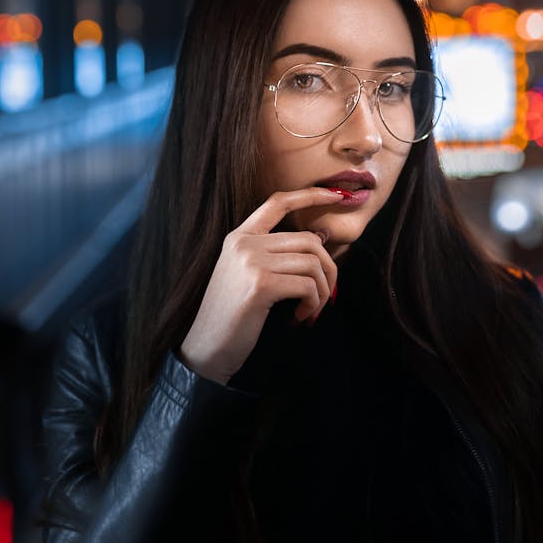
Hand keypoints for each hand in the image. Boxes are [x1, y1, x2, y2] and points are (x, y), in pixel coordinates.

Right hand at [178, 188, 342, 384]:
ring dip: (322, 291)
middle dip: (328, 269)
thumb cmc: (232, 316)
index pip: (278, 202)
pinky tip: (299, 317)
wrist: (206, 347)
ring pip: (313, 263)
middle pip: (309, 239)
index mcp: (239, 237)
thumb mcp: (250, 276)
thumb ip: (279, 254)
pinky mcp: (261, 284)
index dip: (311, 195)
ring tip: (310, 311)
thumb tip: (322, 235)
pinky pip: (308, 285)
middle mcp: (245, 243)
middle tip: (324, 296)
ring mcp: (251, 262)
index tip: (337, 194)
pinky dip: (313, 304)